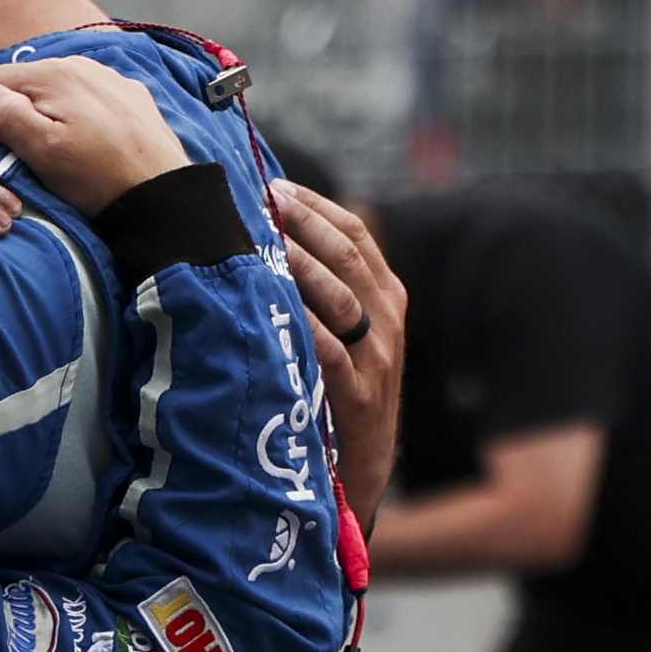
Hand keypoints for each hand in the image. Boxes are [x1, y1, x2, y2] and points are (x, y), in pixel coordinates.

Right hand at [0, 54, 191, 210]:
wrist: (166, 198)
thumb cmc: (101, 180)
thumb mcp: (44, 153)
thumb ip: (8, 116)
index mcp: (53, 76)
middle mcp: (82, 66)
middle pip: (20, 82)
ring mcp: (108, 81)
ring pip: (52, 89)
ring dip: (30, 111)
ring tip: (19, 143)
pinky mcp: (129, 99)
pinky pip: (82, 99)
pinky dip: (63, 115)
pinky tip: (66, 140)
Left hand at [272, 178, 406, 519]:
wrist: (363, 466)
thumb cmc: (341, 390)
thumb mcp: (346, 331)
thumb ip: (323, 287)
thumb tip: (274, 232)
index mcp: (386, 295)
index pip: (355, 231)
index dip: (315, 205)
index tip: (273, 185)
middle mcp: (388, 319)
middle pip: (347, 254)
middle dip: (302, 222)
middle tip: (262, 200)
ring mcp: (378, 358)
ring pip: (339, 296)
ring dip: (299, 265)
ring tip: (264, 242)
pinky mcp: (359, 397)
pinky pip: (329, 351)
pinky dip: (302, 326)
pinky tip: (272, 304)